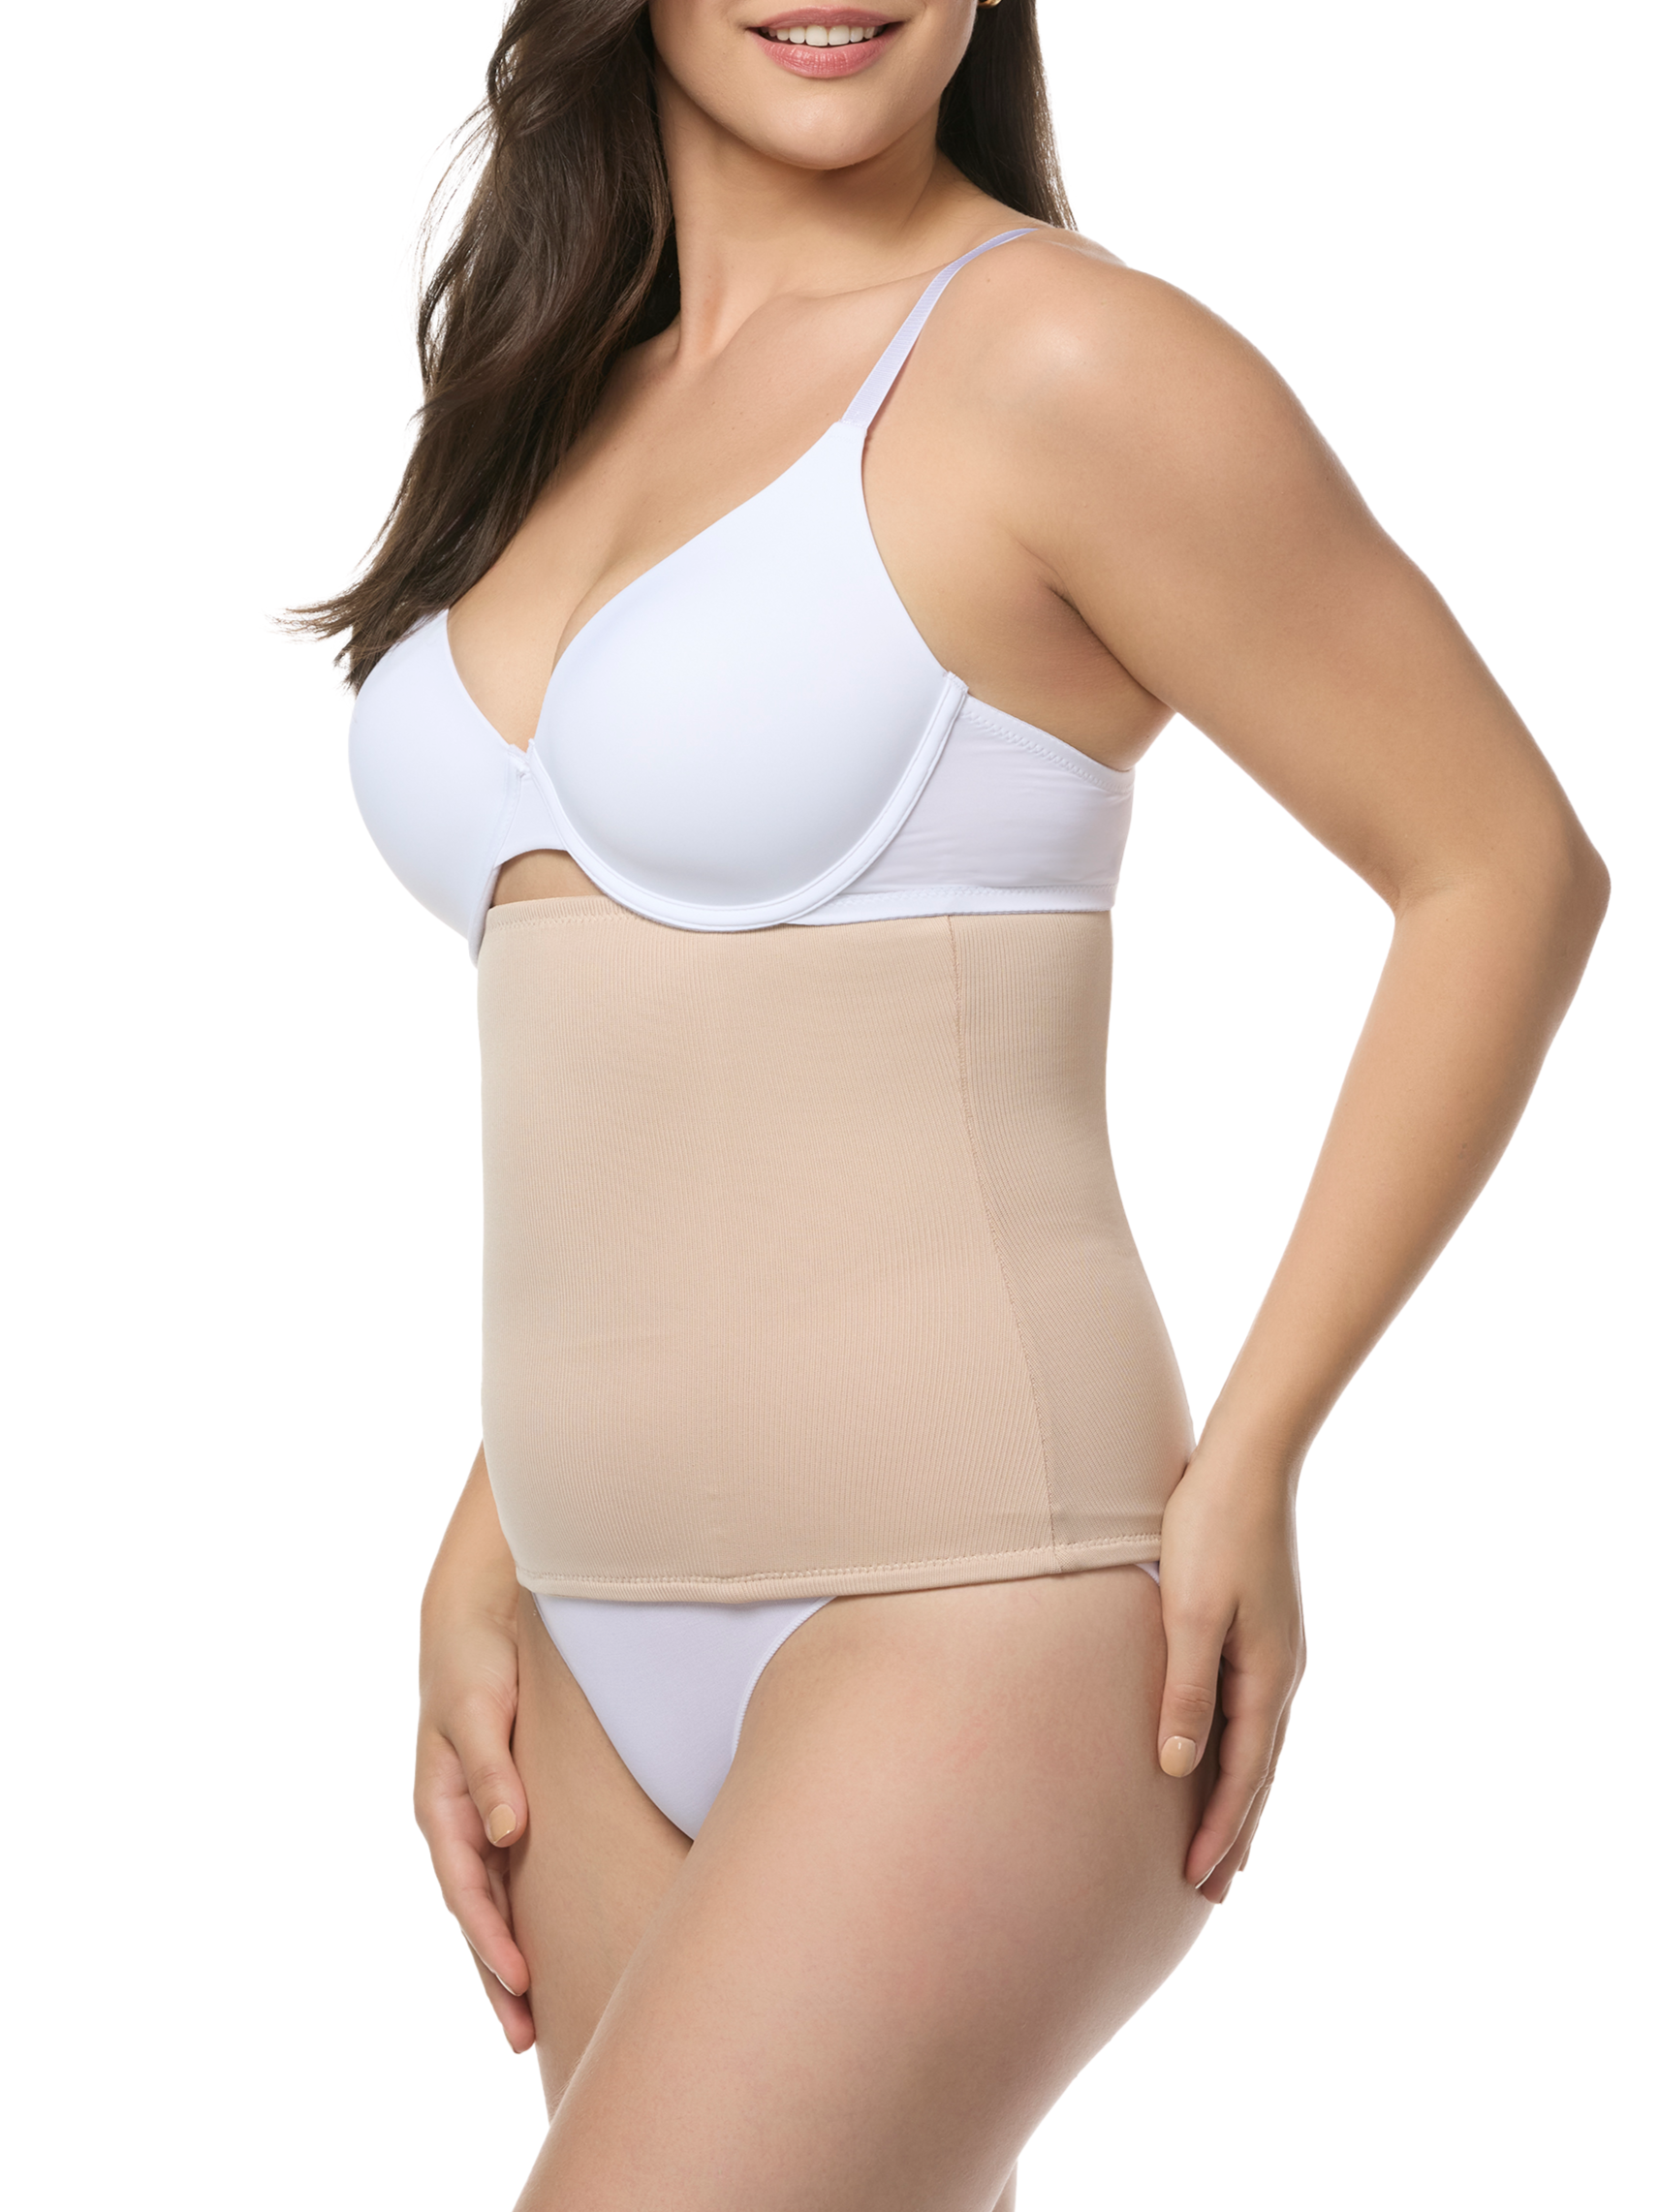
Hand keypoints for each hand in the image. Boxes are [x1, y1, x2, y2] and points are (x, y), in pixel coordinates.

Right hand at [414, 1592, 534, 2050]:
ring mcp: (478, 1817)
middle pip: (476, 1913)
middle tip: (524, 2037)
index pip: (466, 1889)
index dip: (491, 1939)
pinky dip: (520, 1916)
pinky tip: (543, 1946)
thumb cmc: (476, 1661)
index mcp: (441, 1805)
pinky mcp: (503, 1804)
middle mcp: (457, 1821)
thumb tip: (508, 1833)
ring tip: (534, 2017)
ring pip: (492, 1901)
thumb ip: (491, 1771)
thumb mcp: (479, 1711)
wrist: (477, 1617)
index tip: (521, 1983)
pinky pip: (509, 1875)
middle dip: (494, 1976)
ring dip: (506, 1957)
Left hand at [1153, 1447, 1305, 1902]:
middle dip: (1235, 1832)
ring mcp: (1276, 1653)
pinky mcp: (1261, 1631)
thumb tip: (1175, 1769)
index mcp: (1268, 1677)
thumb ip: (1185, 1691)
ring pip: (1258, 1745)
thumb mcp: (1190, 1613)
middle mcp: (1280, 1674)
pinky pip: (1250, 1712)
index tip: (1196, 1882)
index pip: (1243, 1777)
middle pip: (1259, 1773)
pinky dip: (1239, 1752)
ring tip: (1223, 1844)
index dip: (1218, 1831)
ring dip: (1239, 1797)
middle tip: (1214, 1892)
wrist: (1246, 1460)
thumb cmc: (1210, 1529)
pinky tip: (1222, 1754)